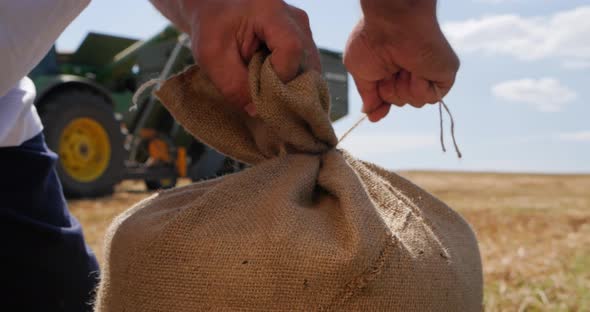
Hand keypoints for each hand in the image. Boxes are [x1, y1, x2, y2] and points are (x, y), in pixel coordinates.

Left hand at [156, 0, 320, 114]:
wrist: (215, 9)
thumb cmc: (211, 28)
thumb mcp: (212, 57)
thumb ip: (234, 85)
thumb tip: (258, 112)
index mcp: (271, 11)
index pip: (291, 50)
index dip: (279, 78)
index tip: (259, 94)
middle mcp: (296, 19)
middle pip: (306, 63)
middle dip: (287, 90)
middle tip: (265, 103)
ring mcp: (304, 30)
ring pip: (310, 70)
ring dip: (290, 89)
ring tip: (268, 95)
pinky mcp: (304, 43)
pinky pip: (306, 71)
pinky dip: (292, 85)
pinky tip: (274, 90)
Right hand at [344, 1, 458, 121]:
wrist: (391, 25)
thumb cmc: (371, 41)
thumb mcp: (359, 73)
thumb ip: (368, 96)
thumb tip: (369, 115)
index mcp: (391, 69)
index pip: (389, 96)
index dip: (382, 105)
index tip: (378, 113)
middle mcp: (411, 71)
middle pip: (400, 102)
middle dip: (389, 91)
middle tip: (388, 69)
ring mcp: (428, 73)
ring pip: (415, 103)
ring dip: (402, 88)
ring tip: (402, 65)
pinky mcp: (444, 76)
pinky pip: (430, 98)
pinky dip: (418, 87)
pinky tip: (416, 68)